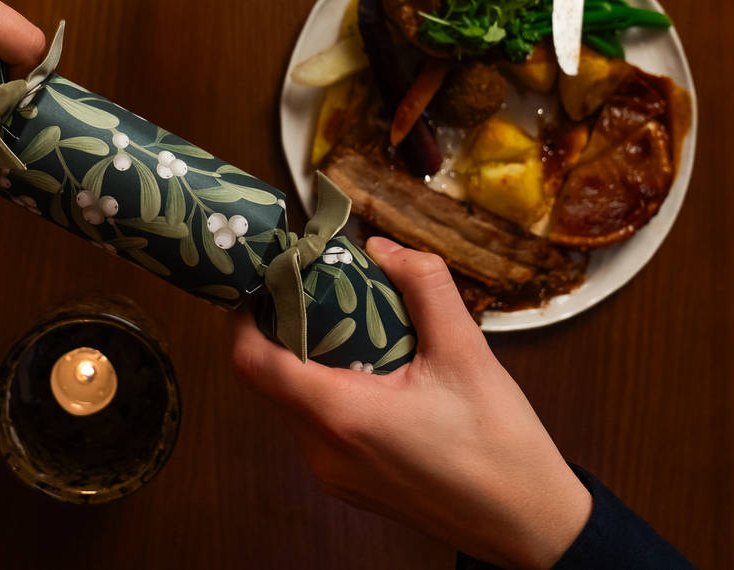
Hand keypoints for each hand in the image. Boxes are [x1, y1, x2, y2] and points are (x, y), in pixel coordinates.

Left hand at [232, 238, 592, 569]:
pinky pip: (315, 428)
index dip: (242, 318)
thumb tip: (382, 248)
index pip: (252, 362)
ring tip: (338, 323)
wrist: (531, 526)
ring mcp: (333, 474)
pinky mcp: (349, 484)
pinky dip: (323, 392)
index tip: (259, 283)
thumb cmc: (501, 446)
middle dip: (276, 331)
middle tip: (304, 289)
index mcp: (341, 416)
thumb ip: (424, 287)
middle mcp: (323, 451)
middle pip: (267, 381)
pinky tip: (364, 369)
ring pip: (291, 404)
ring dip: (302, 362)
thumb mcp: (466, 353)